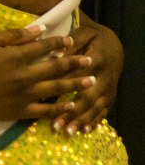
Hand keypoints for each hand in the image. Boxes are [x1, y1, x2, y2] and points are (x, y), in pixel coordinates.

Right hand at [0, 25, 95, 122]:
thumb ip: (12, 36)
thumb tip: (37, 29)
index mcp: (15, 55)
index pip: (43, 47)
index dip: (58, 42)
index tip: (71, 40)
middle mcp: (23, 76)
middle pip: (55, 68)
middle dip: (74, 63)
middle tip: (90, 61)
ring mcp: (22, 96)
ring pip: (54, 89)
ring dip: (73, 85)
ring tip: (89, 82)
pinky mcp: (17, 112)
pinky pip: (43, 111)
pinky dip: (57, 108)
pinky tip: (68, 105)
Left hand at [51, 15, 122, 135]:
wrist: (114, 46)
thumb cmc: (93, 38)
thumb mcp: (84, 32)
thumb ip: (71, 42)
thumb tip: (55, 53)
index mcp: (97, 59)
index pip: (79, 75)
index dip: (65, 86)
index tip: (50, 97)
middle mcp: (105, 77)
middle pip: (88, 97)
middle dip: (72, 112)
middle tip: (57, 124)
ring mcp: (109, 89)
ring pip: (95, 107)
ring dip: (81, 120)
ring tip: (67, 132)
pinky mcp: (110, 96)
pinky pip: (104, 111)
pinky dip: (95, 121)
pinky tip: (85, 131)